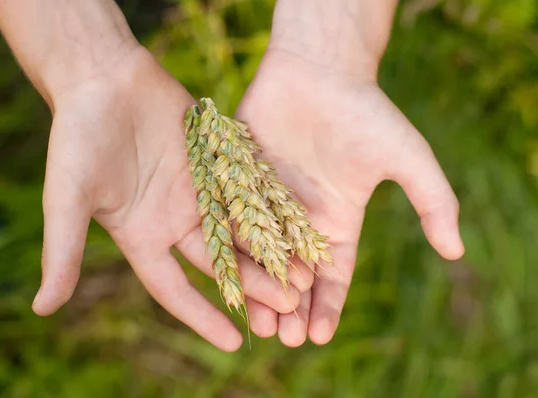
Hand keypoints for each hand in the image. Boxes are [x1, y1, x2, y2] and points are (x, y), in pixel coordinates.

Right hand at [33, 45, 302, 350]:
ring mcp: (199, 189)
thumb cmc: (77, 137)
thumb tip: (41, 309)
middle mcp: (175, 218)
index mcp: (142, 236)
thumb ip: (62, 251)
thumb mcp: (68, 199)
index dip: (203, 316)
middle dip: (254, 284)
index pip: (176, 288)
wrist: (102, 78)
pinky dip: (274, 206)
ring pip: (242, 227)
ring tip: (307, 273)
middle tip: (290, 306)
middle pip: (220, 261)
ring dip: (272, 250)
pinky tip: (302, 223)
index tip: (237, 344)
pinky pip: (250, 187)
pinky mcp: (216, 160)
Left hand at [235, 48, 464, 345]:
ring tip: (254, 319)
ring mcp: (266, 201)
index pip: (332, 276)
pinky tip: (221, 273)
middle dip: (289, 307)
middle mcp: (299, 218)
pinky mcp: (237, 180)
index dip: (327, 307)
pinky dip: (227, 247)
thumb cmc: (365, 112)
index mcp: (337, 221)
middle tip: (283, 338)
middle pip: (292, 274)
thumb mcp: (407, 157)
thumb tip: (457, 252)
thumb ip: (432, 201)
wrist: (319, 68)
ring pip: (258, 255)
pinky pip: (229, 220)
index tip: (318, 336)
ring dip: (256, 287)